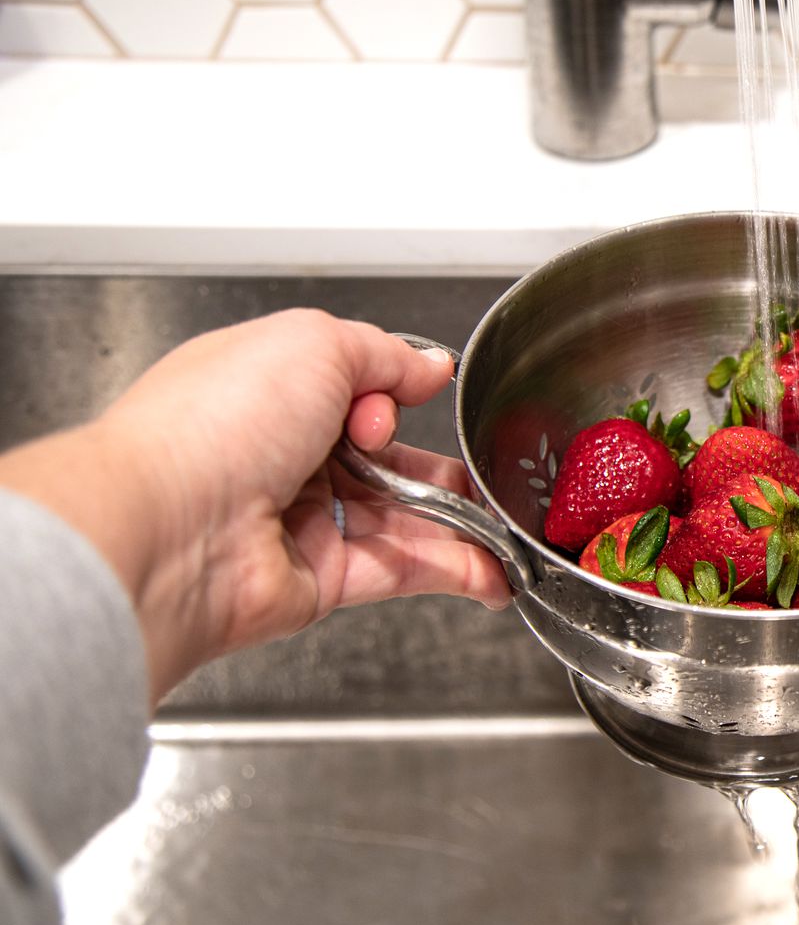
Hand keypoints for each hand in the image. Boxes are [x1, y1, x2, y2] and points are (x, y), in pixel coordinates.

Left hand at [0, 309, 508, 702]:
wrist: (169, 529)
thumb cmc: (214, 424)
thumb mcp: (315, 344)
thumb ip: (386, 354)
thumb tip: (431, 367)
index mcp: (270, 389)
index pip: (356, 388)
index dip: (393, 391)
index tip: (416, 393)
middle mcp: (282, 455)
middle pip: (386, 459)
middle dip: (440, 462)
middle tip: (482, 466)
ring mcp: (301, 521)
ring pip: (401, 518)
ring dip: (458, 521)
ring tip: (503, 523)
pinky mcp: (319, 580)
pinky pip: (398, 571)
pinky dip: (451, 571)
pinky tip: (493, 571)